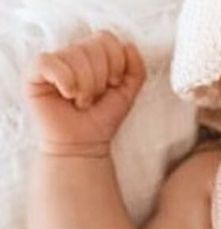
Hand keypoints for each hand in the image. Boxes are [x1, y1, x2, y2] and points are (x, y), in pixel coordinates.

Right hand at [25, 30, 145, 156]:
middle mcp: (71, 54)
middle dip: (100, 80)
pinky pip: (48, 62)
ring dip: (85, 87)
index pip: (106, 39)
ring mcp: (53, 63)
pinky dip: (64, 80)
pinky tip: (67, 95)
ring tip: (81, 103)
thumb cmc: (101, 120)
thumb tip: (129, 46)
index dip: (115, 63)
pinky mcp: (34, 74)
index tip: (113, 85)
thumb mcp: (126, 95)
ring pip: (74, 55)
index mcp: (92, 55)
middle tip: (94, 99)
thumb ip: (136, 71)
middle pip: (92, 47)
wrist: (84, 145)